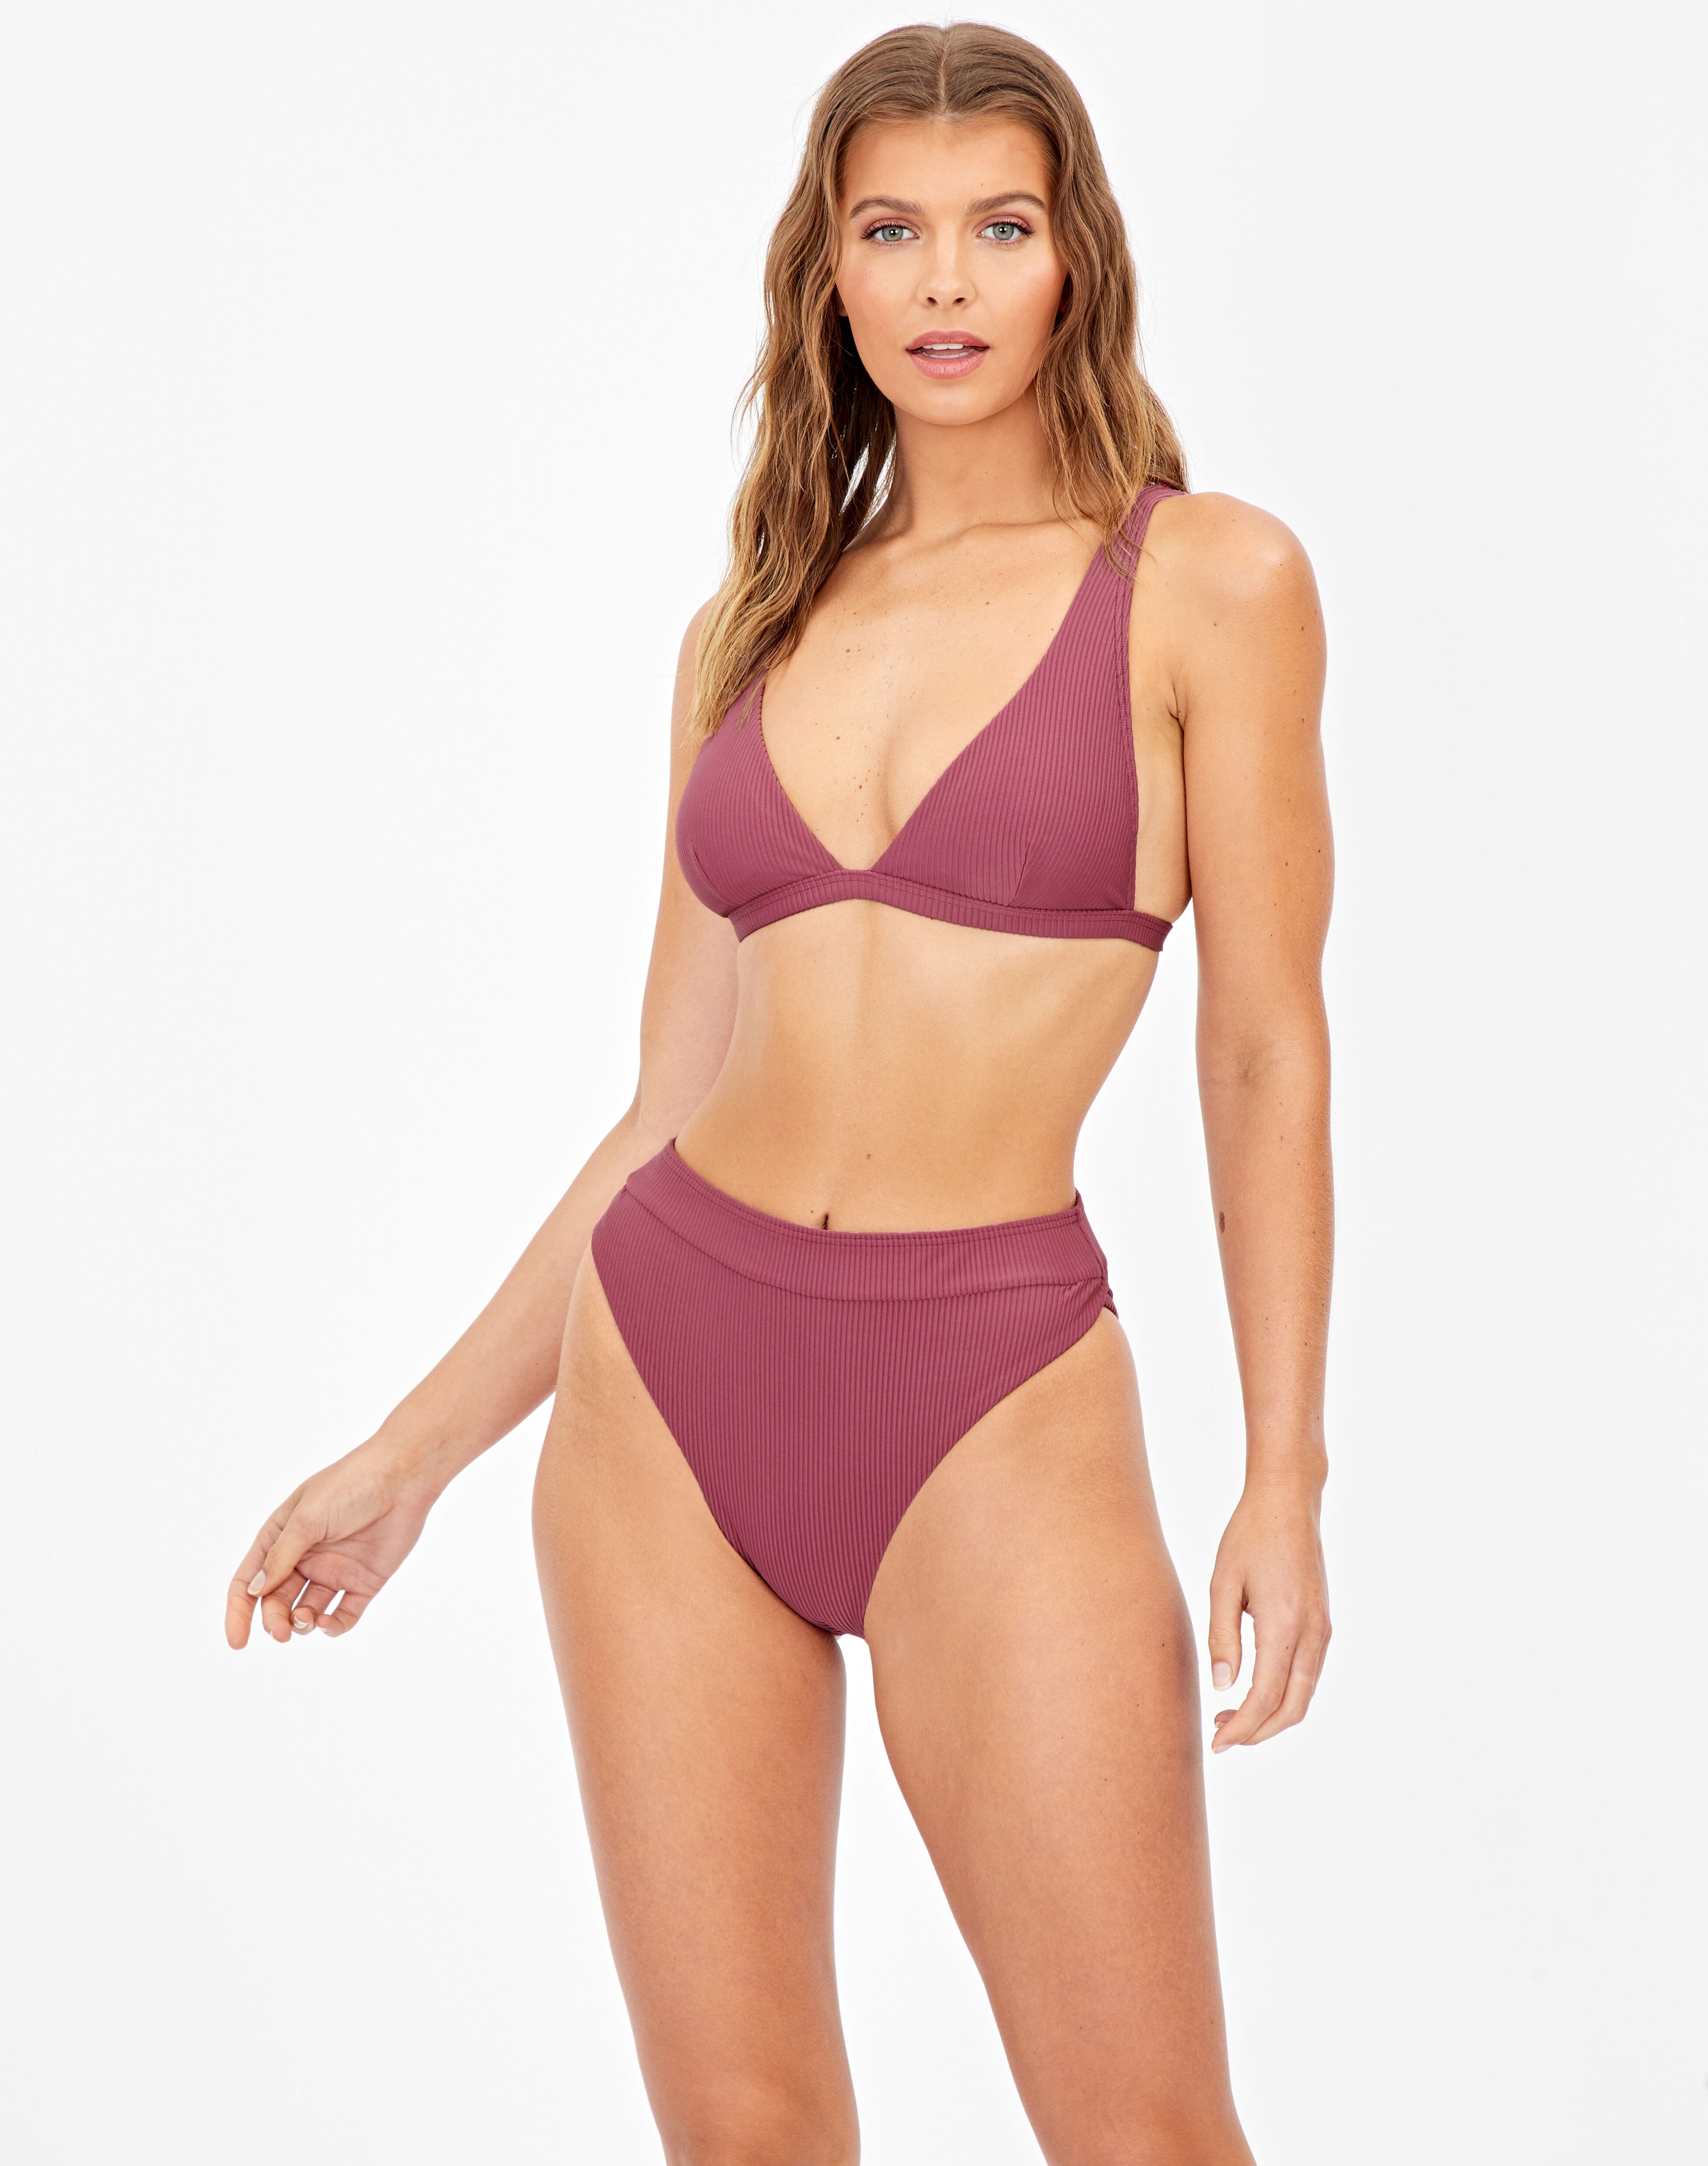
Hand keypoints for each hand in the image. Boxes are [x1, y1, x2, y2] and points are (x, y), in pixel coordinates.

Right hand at [224, 1434, 438, 1648]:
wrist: (403, 1478)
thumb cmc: (350, 1486)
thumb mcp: (308, 1518)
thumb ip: (281, 1556)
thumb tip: (254, 1592)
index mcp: (282, 1536)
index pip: (250, 1580)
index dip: (239, 1612)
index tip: (237, 1642)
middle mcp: (305, 1557)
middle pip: (277, 1601)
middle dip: (274, 1620)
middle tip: (280, 1633)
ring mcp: (334, 1570)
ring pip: (308, 1611)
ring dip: (301, 1623)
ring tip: (306, 1620)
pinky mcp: (364, 1582)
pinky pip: (344, 1614)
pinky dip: (333, 1626)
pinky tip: (328, 1623)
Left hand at [1206, 1474, 1330, 1750]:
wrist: (1289, 1503)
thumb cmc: (1249, 1536)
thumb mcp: (1223, 1583)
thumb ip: (1222, 1637)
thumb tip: (1222, 1687)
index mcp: (1284, 1624)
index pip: (1265, 1697)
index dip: (1241, 1728)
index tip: (1216, 1744)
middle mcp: (1312, 1634)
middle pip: (1292, 1708)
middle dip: (1257, 1733)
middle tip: (1220, 1737)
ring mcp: (1322, 1630)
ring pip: (1304, 1696)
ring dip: (1271, 1716)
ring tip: (1231, 1717)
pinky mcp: (1323, 1624)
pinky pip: (1308, 1676)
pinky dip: (1284, 1696)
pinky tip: (1254, 1690)